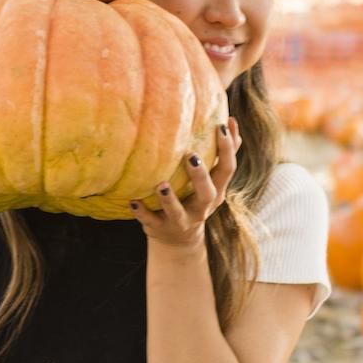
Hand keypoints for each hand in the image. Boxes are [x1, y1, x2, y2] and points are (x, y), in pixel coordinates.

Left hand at [129, 120, 240, 247]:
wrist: (178, 241)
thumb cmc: (195, 199)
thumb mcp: (212, 182)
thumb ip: (221, 155)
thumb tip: (230, 121)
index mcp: (216, 192)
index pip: (227, 170)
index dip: (227, 150)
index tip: (220, 127)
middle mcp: (202, 208)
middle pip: (207, 193)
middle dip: (200, 176)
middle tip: (191, 155)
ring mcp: (180, 221)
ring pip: (177, 212)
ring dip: (169, 199)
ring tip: (162, 185)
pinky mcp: (159, 229)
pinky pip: (149, 221)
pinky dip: (141, 212)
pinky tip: (132, 201)